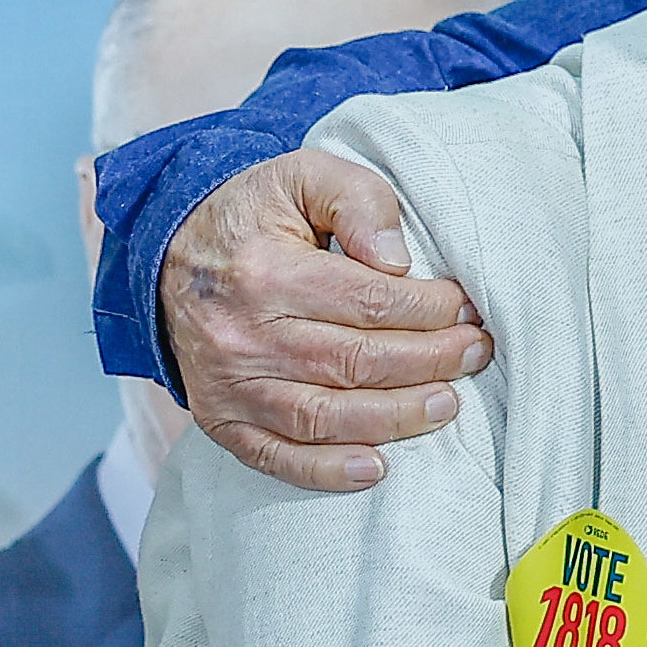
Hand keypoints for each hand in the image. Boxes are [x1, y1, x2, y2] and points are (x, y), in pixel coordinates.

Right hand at [158, 150, 492, 491]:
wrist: (171, 249)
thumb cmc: (257, 213)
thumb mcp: (305, 176)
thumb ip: (359, 202)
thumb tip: (397, 260)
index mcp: (264, 272)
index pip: (369, 303)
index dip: (430, 310)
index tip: (467, 308)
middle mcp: (241, 334)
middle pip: (354, 363)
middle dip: (430, 362)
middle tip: (476, 353)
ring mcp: (227, 383)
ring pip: (323, 416)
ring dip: (395, 418)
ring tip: (447, 404)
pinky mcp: (219, 416)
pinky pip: (273, 455)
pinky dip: (325, 470)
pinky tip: (376, 467)